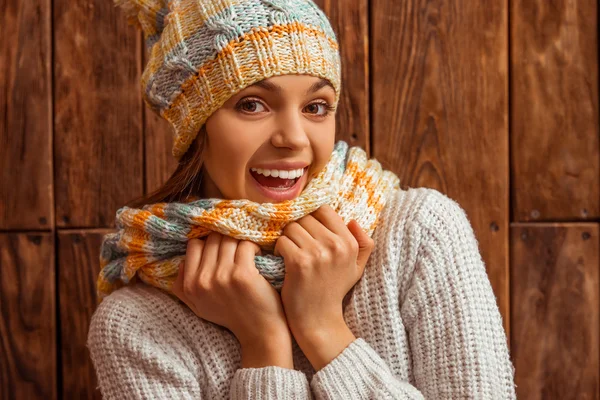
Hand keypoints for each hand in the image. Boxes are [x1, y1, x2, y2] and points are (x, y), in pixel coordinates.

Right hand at [172, 232, 291, 355]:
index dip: (209, 244)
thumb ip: (183, 286)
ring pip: (228, 240)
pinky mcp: (242, 274)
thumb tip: (182, 261)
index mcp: (190, 286)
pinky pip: (245, 245)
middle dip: (226, 240)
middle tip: (237, 250)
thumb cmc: (231, 316)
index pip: (194, 245)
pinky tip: (258, 255)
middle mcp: (203, 281)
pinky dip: (254, 247)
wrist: (259, 331)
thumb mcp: (198, 306)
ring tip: (247, 252)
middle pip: (212, 239)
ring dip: (240, 242)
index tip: (222, 250)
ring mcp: (222, 276)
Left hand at [274, 204, 374, 341]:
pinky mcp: (299, 263)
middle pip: (305, 217)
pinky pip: (282, 241)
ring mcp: (317, 254)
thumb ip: (363, 243)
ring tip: (290, 252)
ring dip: (287, 238)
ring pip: (291, 228)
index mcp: (349, 243)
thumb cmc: (334, 290)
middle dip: (297, 229)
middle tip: (296, 244)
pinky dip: (278, 249)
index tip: (307, 231)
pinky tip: (283, 261)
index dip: (312, 218)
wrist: (318, 320)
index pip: (324, 210)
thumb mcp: (356, 267)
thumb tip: (353, 221)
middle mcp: (336, 245)